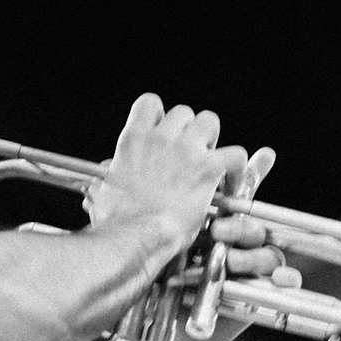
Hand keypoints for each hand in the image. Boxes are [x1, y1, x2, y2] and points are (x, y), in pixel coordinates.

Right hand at [86, 93, 249, 252]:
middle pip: (184, 113)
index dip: (161, 116)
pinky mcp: (208, 167)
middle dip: (189, 131)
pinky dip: (236, 169)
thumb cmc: (118, 222)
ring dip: (212, 140)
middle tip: (190, 154)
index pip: (150, 104)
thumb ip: (109, 177)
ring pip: (209, 121)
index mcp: (133, 140)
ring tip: (211, 162)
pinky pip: (235, 154)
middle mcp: (160, 138)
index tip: (164, 132)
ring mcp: (185, 150)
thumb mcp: (104, 192)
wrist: (135, 236)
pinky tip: (231, 184)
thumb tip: (106, 178)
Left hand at [164, 144, 305, 340]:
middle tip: (217, 230)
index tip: (264, 156)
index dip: (255, 173)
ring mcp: (249, 268)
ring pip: (269, 252)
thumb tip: (142, 155)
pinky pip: (285, 282)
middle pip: (256, 224)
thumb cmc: (157, 276)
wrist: (157, 320)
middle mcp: (235, 243)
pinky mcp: (260, 293)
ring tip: (227, 260)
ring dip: (252, 254)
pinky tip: (276, 279)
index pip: (242, 193)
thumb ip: (166, 202)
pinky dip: (285, 279)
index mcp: (215, 223)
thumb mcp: (158, 232)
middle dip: (241, 226)